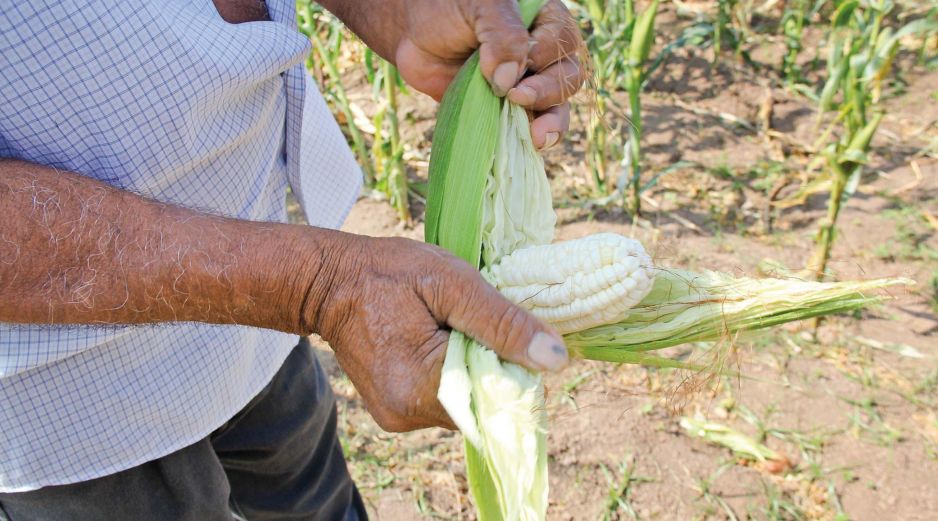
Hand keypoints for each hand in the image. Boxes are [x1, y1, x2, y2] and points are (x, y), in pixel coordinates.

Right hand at [307, 235, 567, 431]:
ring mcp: (399, 418)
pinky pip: (442, 400)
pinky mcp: (394, 412)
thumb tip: (554, 359)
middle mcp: (410, 415)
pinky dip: (450, 374)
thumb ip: (504, 323)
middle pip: (482, 402)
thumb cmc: (388, 273)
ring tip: (449, 328)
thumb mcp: (453, 283)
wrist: (327, 281)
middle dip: (490, 364)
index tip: (503, 328)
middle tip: (470, 320)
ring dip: (470, 368)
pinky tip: (436, 342)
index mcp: (424, 387)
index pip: (499, 395)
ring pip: (464, 402)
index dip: (514, 363)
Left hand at [322, 0, 585, 148]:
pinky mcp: (510, 110)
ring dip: (551, 122)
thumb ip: (501, 34)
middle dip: (547, 91)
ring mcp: (528, 84)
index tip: (517, 61)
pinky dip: (533, 138)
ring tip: (537, 136)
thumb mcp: (478, 7)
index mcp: (543, 20)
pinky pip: (532, 128)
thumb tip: (508, 80)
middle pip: (567, 77)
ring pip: (558, 106)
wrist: (415, 36)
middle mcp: (543, 54)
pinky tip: (531, 144)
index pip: (561, 40)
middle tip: (516, 96)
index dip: (542, 55)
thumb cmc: (448, 9)